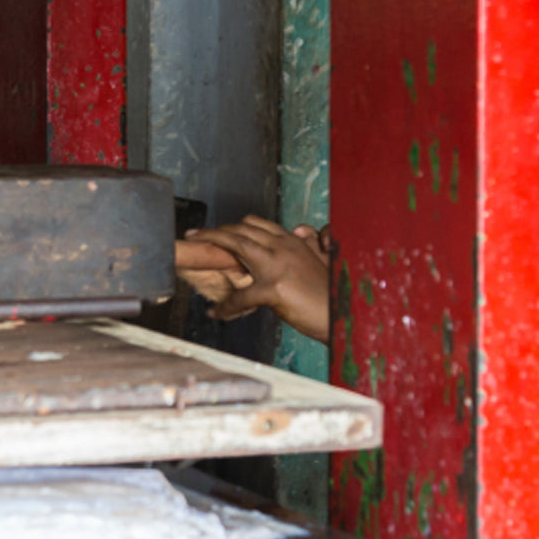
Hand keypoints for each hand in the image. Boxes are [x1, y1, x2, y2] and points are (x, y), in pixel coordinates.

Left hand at [175, 216, 329, 342]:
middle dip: (215, 231)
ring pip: (236, 245)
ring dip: (211, 246)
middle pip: (241, 229)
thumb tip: (300, 231)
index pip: (257, 224)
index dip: (234, 226)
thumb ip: (309, 244)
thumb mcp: (322, 262)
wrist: (346, 315)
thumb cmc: (334, 296)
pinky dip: (226, 306)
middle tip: (196, 235)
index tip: (219, 231)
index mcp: (294, 242)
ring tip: (193, 252)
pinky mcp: (274, 288)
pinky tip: (218, 313)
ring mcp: (278, 265)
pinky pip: (240, 296)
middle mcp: (284, 246)